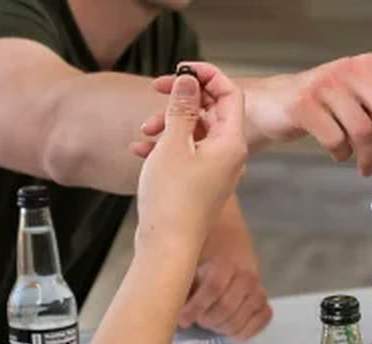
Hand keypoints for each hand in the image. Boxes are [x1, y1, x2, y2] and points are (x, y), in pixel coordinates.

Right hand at [131, 64, 247, 255]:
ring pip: (195, 132)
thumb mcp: (173, 144)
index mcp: (232, 144)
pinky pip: (188, 153)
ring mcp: (218, 171)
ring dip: (168, 124)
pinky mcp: (203, 182)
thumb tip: (190, 79)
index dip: (207, 76)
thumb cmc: (172, 198)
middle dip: (181, 101)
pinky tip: (140, 150)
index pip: (230, 95)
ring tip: (142, 132)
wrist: (169, 246)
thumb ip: (182, 107)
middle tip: (154, 93)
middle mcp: (231, 156)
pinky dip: (166, 147)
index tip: (181, 69)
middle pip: (212, 111)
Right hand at [147, 56, 371, 176]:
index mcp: (371, 67)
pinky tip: (340, 155)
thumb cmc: (324, 111)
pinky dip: (341, 154)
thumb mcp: (361, 112)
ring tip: (366, 169)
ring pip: (363, 130)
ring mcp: (327, 85)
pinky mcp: (304, 104)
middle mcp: (351, 69)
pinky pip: (335, 139)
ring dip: (369, 158)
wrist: (273, 106)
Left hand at [179, 252, 272, 339]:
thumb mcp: (189, 270)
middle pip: (226, 309)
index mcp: (226, 264)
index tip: (182, 320)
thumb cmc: (202, 269)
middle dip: (207, 320)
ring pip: (238, 322)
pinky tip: (230, 331)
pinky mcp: (265, 307)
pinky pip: (258, 325)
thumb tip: (167, 306)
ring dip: (221, 328)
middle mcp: (247, 277)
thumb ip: (180, 284)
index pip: (213, 288)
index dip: (195, 308)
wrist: (228, 257)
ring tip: (211, 322)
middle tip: (197, 321)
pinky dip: (243, 332)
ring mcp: (258, 293)